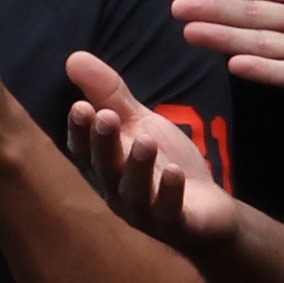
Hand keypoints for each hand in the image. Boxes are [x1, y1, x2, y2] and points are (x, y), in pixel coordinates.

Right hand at [62, 48, 244, 251]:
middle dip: (103, 143)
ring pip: (135, 192)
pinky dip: (171, 192)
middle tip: (106, 117)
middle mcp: (119, 191)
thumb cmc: (165, 163)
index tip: (80, 106)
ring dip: (137, 167)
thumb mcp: (139, 123)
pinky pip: (169, 212)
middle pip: (105, 168)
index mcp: (106, 165)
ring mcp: (147, 212)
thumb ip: (109, 95)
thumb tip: (73, 57)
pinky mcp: (177, 225)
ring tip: (145, 142)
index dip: (80, 131)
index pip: (84, 149)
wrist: (209, 210)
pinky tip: (175, 172)